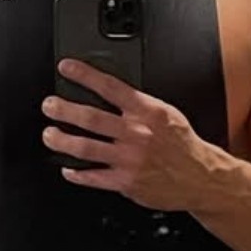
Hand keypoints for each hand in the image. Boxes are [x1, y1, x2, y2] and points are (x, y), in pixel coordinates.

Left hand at [42, 60, 210, 209]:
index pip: (110, 87)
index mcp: (147, 112)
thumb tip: (108, 91)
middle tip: (49, 105)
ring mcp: (130, 159)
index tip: (66, 68)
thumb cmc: (182, 144)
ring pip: (86, 148)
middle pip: (91, 118)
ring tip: (50, 135)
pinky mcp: (126, 182)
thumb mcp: (166, 113)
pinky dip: (77, 173)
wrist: (200, 177)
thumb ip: (138, 104)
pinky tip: (68, 169)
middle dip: (64, 110)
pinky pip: (94, 177)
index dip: (85, 75)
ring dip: (62, 141)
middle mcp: (137, 134)